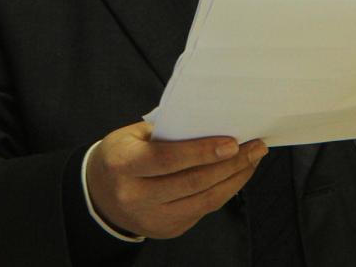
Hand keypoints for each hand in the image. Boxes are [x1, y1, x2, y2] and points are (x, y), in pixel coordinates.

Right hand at [84, 122, 266, 239]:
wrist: (100, 196)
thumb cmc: (122, 155)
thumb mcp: (132, 135)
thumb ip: (167, 132)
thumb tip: (213, 125)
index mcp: (124, 165)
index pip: (168, 159)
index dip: (202, 152)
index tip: (233, 142)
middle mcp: (135, 196)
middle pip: (192, 182)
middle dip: (230, 164)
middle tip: (255, 147)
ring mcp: (152, 218)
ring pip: (204, 200)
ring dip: (235, 179)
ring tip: (254, 159)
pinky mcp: (167, 230)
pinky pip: (203, 209)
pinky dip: (224, 191)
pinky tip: (237, 175)